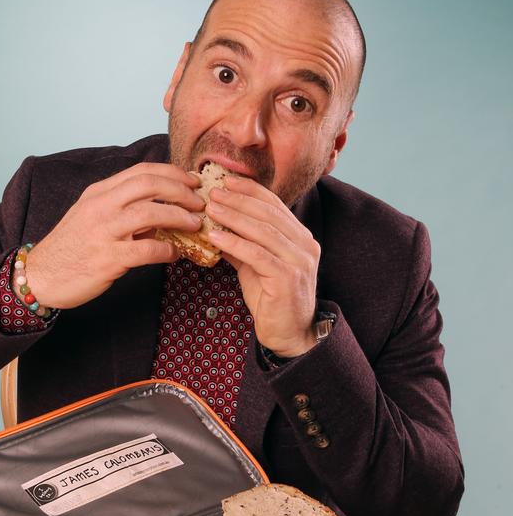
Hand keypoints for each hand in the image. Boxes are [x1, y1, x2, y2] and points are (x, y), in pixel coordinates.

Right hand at [24, 163, 202, 308]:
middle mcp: (101, 206)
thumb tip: (161, 212)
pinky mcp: (108, 258)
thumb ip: (123, 209)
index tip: (191, 182)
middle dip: (181, 190)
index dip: (172, 173)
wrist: (42, 277)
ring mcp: (104, 231)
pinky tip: (175, 254)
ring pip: (151, 212)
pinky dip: (167, 250)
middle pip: (150, 184)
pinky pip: (147, 249)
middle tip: (200, 202)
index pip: (142, 171)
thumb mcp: (92, 217)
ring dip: (179, 217)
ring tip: (195, 225)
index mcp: (99, 192)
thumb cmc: (70, 249)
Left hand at [206, 176, 319, 356]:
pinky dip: (234, 243)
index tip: (226, 181)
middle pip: (268, 213)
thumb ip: (242, 245)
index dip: (249, 190)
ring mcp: (299, 261)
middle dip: (238, 200)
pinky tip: (215, 236)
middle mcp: (305, 244)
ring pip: (263, 231)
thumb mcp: (254, 266)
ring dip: (233, 217)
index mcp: (300, 237)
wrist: (289, 334)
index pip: (274, 205)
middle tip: (213, 192)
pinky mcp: (288, 278)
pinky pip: (257, 255)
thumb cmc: (272, 300)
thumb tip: (216, 226)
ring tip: (210, 209)